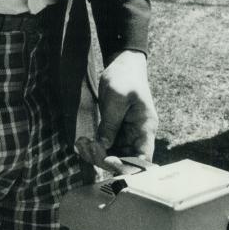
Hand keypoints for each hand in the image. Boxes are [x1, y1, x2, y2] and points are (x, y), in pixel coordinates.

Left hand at [75, 50, 157, 174]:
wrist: (122, 63)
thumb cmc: (124, 77)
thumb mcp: (117, 99)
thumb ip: (111, 124)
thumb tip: (103, 146)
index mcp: (145, 127)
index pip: (143, 158)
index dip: (128, 166)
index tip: (108, 160)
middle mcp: (138, 134)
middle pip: (126, 160)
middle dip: (106, 160)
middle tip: (88, 150)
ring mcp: (127, 132)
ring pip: (115, 154)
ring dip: (98, 154)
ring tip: (83, 145)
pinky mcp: (116, 129)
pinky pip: (107, 145)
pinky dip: (96, 146)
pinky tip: (83, 142)